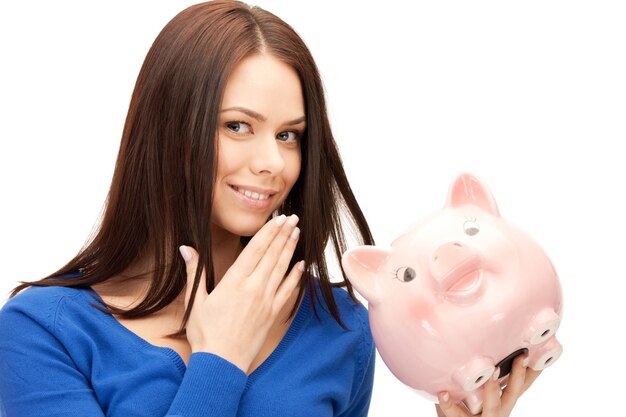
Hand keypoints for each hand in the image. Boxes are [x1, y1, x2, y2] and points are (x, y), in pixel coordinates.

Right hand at [179, 214, 303, 372]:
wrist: (222, 364)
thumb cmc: (205, 334)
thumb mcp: (195, 300)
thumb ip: (195, 272)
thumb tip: (186, 248)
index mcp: (234, 282)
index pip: (255, 249)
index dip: (268, 232)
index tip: (278, 219)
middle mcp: (254, 288)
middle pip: (272, 255)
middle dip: (283, 234)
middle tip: (293, 218)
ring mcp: (266, 301)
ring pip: (282, 269)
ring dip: (290, 249)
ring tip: (297, 233)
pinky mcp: (273, 314)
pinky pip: (288, 290)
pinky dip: (296, 276)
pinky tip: (301, 265)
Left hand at [435, 355, 540, 416]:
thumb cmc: (469, 409)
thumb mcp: (484, 393)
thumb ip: (488, 375)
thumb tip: (486, 340)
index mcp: (503, 400)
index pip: (522, 384)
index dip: (532, 371)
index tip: (539, 352)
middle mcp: (498, 409)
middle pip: (513, 392)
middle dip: (518, 375)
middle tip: (521, 356)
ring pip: (492, 405)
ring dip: (493, 389)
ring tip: (491, 373)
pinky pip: (456, 414)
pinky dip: (449, 404)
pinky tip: (443, 394)